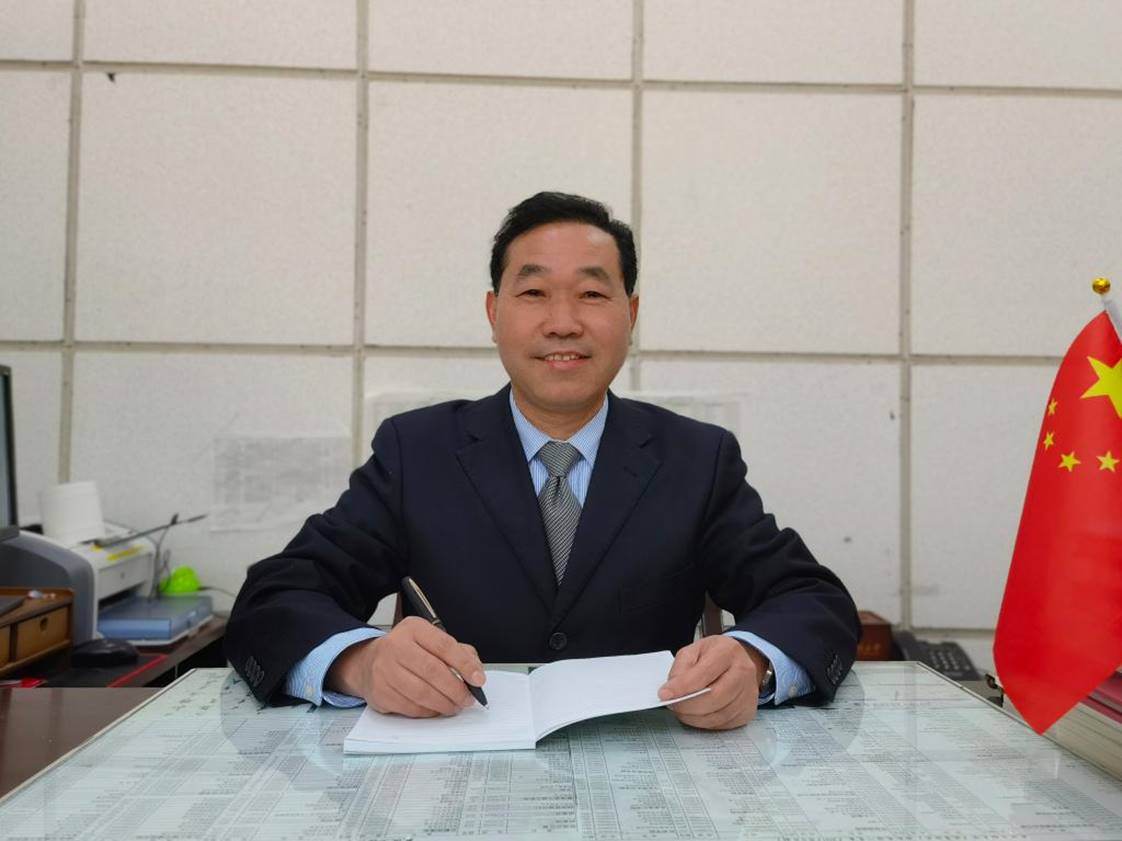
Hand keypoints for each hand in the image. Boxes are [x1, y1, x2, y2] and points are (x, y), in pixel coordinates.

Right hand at [326, 617, 485, 716]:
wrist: (368, 662)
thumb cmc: (408, 652)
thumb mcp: (431, 641)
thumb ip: (459, 652)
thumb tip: (476, 673)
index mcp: (413, 628)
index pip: (444, 646)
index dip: (465, 665)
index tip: (478, 680)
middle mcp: (395, 646)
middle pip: (433, 671)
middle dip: (456, 689)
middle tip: (467, 699)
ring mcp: (384, 670)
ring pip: (422, 693)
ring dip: (444, 704)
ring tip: (454, 706)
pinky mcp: (379, 692)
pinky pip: (410, 707)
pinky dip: (428, 711)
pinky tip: (435, 708)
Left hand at [657, 635, 764, 729]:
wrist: (740, 660)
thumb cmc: (714, 654)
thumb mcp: (694, 650)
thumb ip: (681, 668)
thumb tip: (671, 690)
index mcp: (727, 651)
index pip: (704, 673)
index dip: (682, 687)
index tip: (664, 694)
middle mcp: (743, 672)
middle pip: (714, 697)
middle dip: (688, 706)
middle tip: (673, 705)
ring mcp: (749, 693)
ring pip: (719, 715)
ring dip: (694, 717)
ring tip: (682, 710)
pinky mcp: (748, 711)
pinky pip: (724, 724)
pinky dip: (705, 723)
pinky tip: (697, 715)